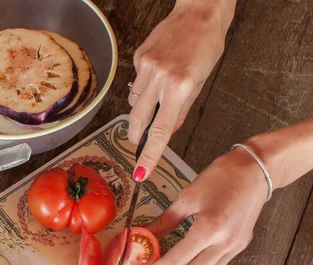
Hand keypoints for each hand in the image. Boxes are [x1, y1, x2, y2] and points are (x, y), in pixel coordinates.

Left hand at [126, 147, 267, 264]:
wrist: (256, 171)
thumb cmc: (221, 177)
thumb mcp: (186, 197)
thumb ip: (164, 222)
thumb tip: (140, 236)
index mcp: (209, 229)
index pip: (175, 262)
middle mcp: (224, 244)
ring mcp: (234, 249)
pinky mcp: (238, 248)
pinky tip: (179, 264)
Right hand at [128, 1, 234, 180]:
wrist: (198, 12)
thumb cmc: (206, 45)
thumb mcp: (201, 81)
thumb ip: (181, 109)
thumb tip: (167, 131)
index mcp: (180, 86)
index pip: (160, 130)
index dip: (149, 155)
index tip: (141, 172)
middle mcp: (159, 77)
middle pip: (137, 120)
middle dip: (136, 135)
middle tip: (139, 140)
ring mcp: (146, 67)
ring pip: (134, 102)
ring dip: (142, 107)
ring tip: (158, 94)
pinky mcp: (138, 57)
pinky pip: (135, 83)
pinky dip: (144, 86)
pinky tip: (157, 74)